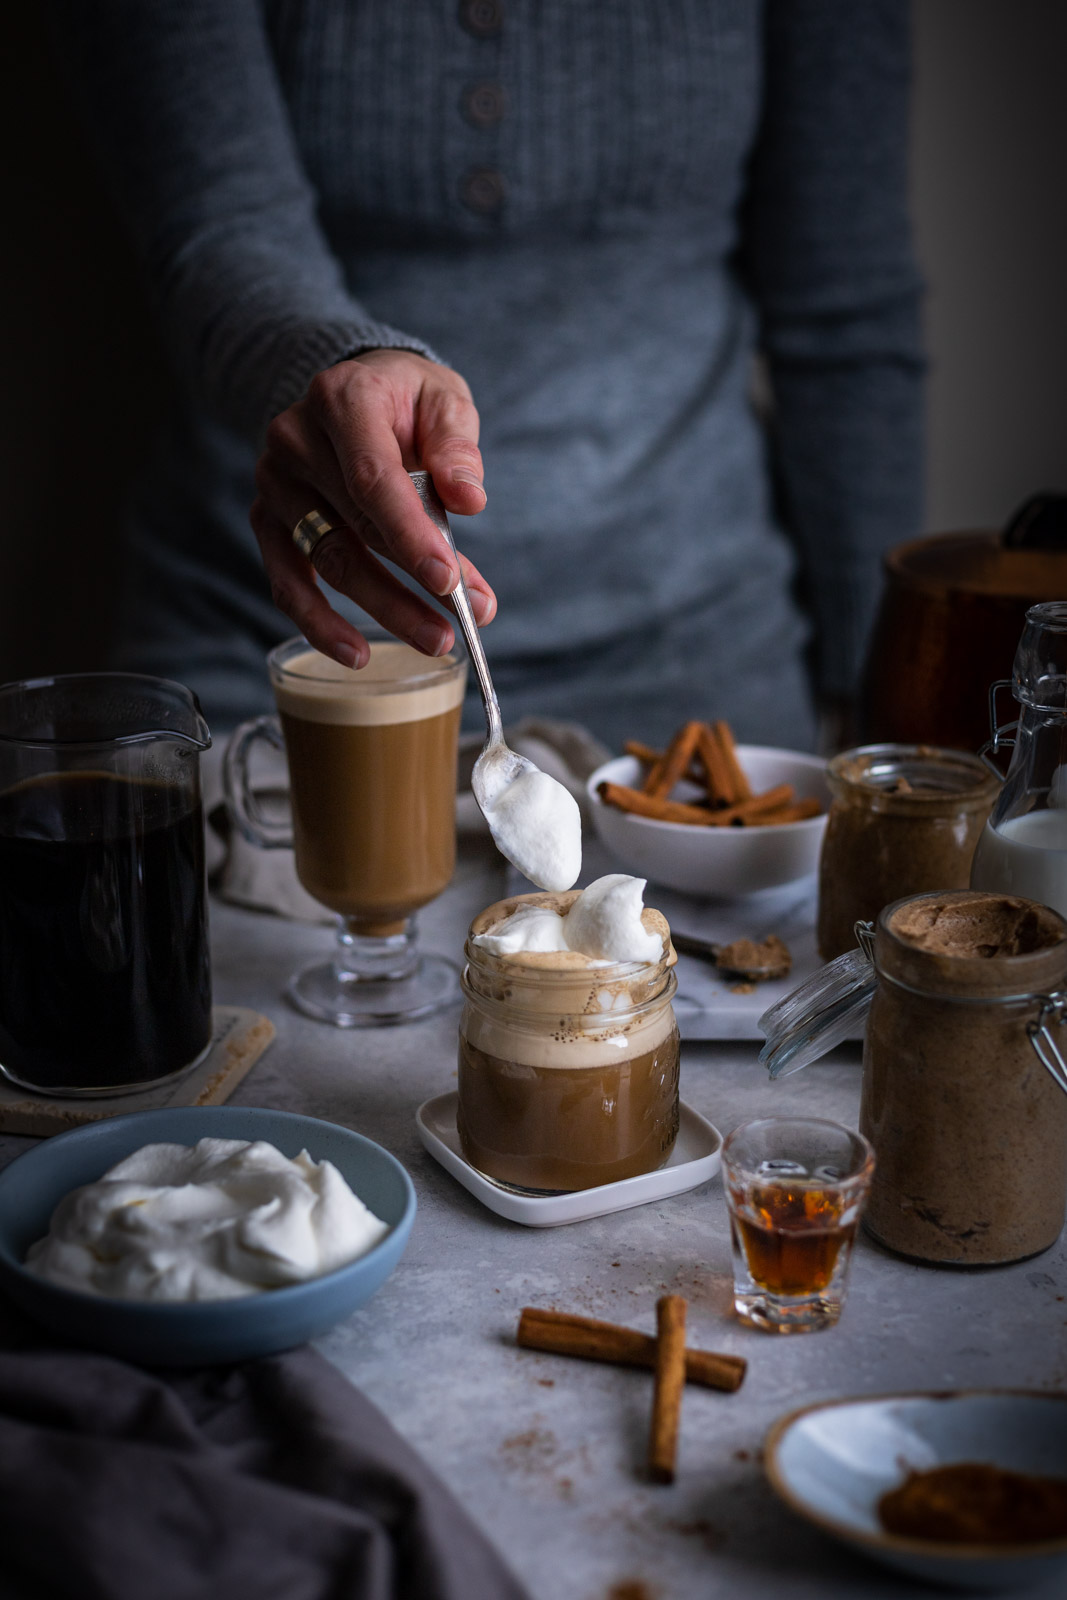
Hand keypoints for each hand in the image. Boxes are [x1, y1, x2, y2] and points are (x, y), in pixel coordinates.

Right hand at [251, 349, 495, 666]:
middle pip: (355, 527)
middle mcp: (295, 440)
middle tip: (464, 621)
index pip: (372, 478)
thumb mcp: (443, 399)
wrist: (354, 385)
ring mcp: (276, 483)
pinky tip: (355, 653)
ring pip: (329, 561)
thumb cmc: (405, 398)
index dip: (409, 535)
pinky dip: (320, 623)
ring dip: (384, 608)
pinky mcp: (268, 519)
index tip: (448, 580)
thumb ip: (456, 445)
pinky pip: (287, 581)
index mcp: (341, 400)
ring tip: (434, 639)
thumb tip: (469, 498)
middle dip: (413, 582)